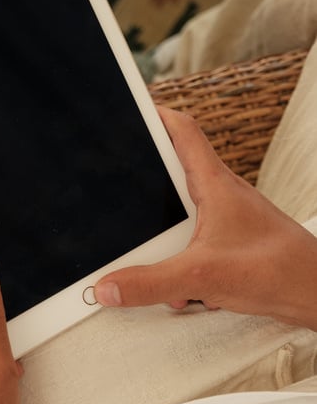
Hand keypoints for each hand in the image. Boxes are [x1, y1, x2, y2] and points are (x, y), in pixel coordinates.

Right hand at [95, 107, 316, 329]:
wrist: (315, 293)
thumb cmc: (278, 269)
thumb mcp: (201, 275)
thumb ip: (150, 282)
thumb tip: (108, 286)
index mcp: (214, 185)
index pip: (181, 131)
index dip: (154, 116)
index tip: (130, 111)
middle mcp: (221, 197)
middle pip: (174, 176)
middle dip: (146, 189)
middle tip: (119, 187)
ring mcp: (228, 221)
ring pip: (183, 219)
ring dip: (165, 243)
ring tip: (148, 260)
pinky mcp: (233, 246)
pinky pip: (195, 248)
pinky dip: (183, 267)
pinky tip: (181, 292)